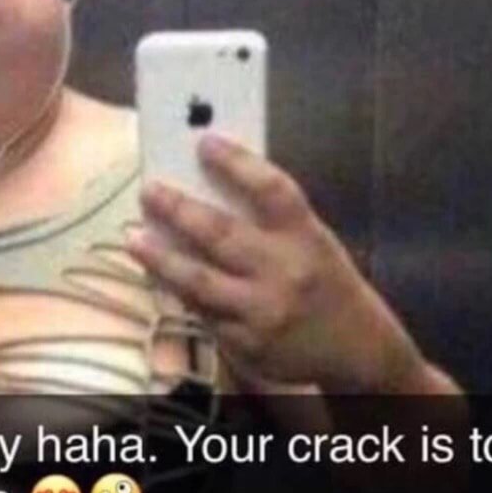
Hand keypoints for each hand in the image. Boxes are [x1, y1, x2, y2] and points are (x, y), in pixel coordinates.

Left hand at [125, 133, 429, 393]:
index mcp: (307, 238)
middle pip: (222, 234)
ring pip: (198, 281)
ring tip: (133, 238)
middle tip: (148, 190)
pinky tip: (156, 274)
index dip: (238, 162)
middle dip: (179, 210)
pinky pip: (201, 312)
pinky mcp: (244, 344)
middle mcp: (284, 273)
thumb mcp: (312, 243)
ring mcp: (262, 312)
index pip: (272, 190)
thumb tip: (210, 187)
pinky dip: (176, 291)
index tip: (205, 141)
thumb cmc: (325, 282)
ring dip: (160, 257)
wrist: (358, 351)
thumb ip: (271, 221)